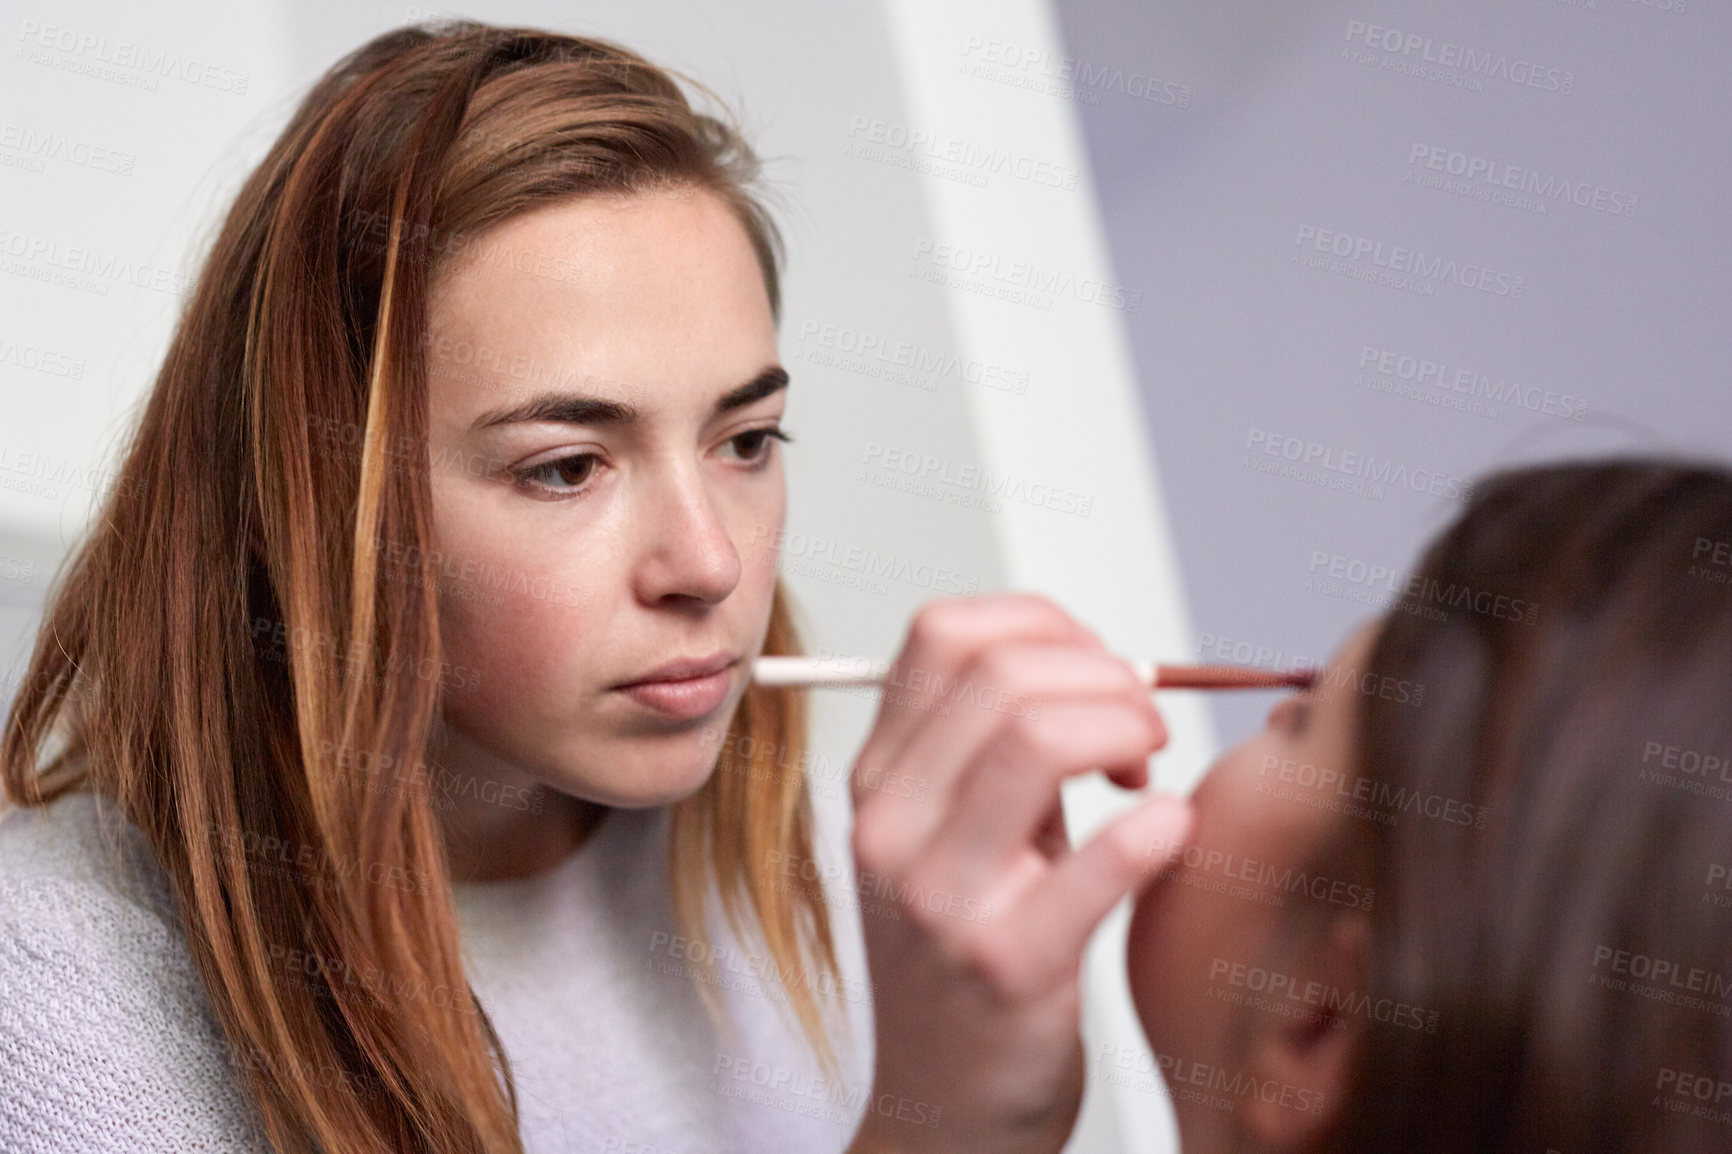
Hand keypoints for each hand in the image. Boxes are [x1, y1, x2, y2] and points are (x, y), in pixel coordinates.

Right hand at [843, 593, 1192, 1153]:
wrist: (943, 1111)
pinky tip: (1169, 833)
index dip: (1044, 623)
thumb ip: (994, 750)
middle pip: (1002, 673)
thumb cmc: (964, 964)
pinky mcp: (1006, 966)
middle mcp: (890, 828)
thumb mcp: (949, 839)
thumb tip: (1095, 665)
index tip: (1095, 666)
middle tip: (1143, 727)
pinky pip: (1100, 863)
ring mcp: (939, 899)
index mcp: (877, 781)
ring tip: (1149, 770)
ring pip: (1038, 738)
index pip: (944, 633)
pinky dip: (1157, 831)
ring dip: (1127, 728)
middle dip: (1105, 675)